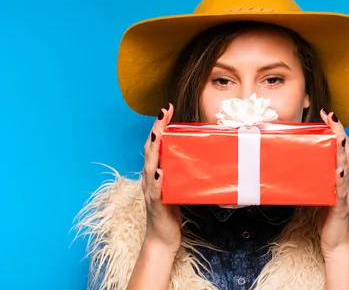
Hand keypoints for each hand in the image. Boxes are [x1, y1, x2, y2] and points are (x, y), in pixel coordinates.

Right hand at [141, 103, 181, 252]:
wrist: (162, 240)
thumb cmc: (170, 211)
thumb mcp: (177, 185)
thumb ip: (182, 171)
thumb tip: (198, 154)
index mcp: (155, 171)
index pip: (155, 144)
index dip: (159, 126)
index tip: (167, 109)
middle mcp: (150, 178)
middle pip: (150, 149)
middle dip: (156, 129)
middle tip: (163, 112)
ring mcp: (151, 191)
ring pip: (150, 166)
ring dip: (154, 149)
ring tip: (159, 134)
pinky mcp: (156, 205)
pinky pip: (156, 191)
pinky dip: (157, 181)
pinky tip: (160, 172)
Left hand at [316, 109, 348, 256]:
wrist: (338, 243)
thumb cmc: (327, 217)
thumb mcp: (318, 191)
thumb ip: (311, 176)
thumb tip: (293, 162)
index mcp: (339, 175)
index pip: (339, 147)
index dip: (335, 129)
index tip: (327, 113)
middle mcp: (345, 180)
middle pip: (345, 151)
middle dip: (339, 131)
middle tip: (331, 115)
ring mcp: (345, 192)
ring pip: (345, 166)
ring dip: (341, 150)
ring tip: (338, 135)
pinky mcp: (340, 206)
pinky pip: (342, 190)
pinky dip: (340, 178)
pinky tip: (337, 169)